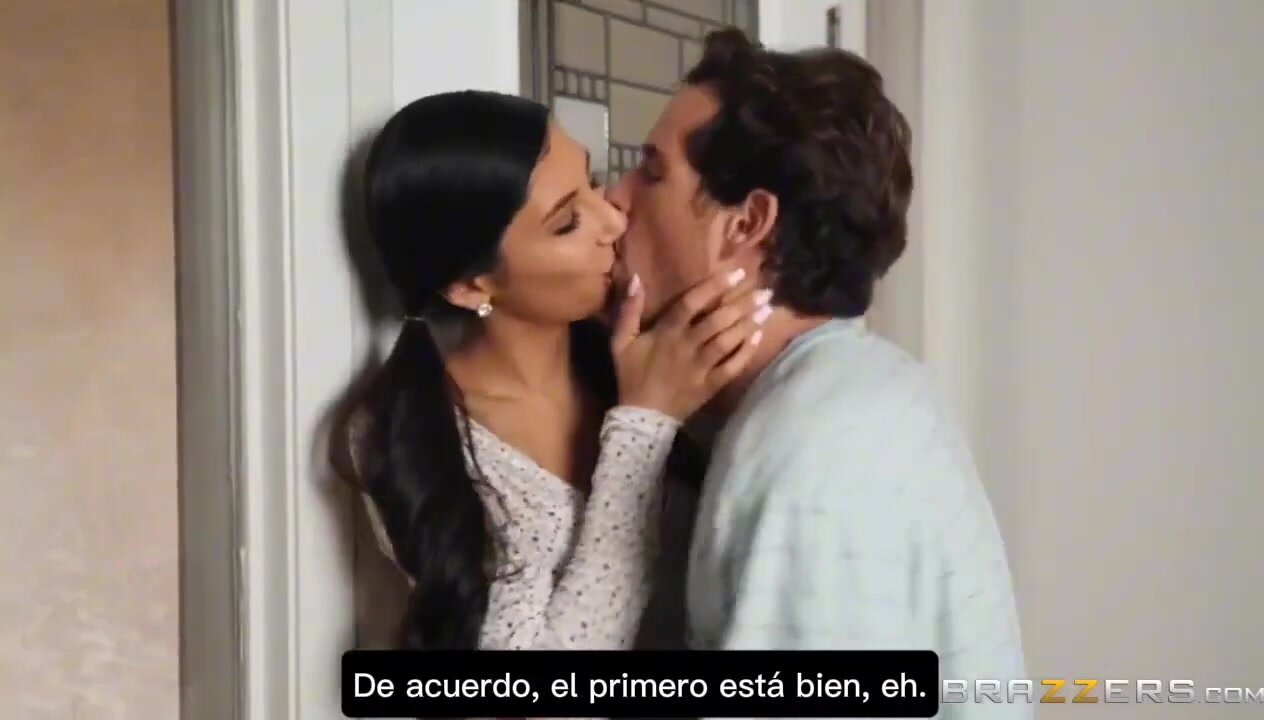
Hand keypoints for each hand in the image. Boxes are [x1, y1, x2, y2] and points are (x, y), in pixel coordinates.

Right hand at [610, 266, 771, 419]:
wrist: (640, 416)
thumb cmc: (631, 375)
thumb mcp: (621, 341)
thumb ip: (629, 310)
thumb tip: (635, 277)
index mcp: (666, 332)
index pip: (692, 303)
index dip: (714, 286)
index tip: (737, 273)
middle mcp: (686, 346)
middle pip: (717, 320)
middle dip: (742, 304)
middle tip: (764, 291)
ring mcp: (700, 367)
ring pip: (727, 342)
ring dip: (748, 324)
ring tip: (767, 309)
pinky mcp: (710, 386)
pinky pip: (731, 367)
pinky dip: (746, 353)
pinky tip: (759, 337)